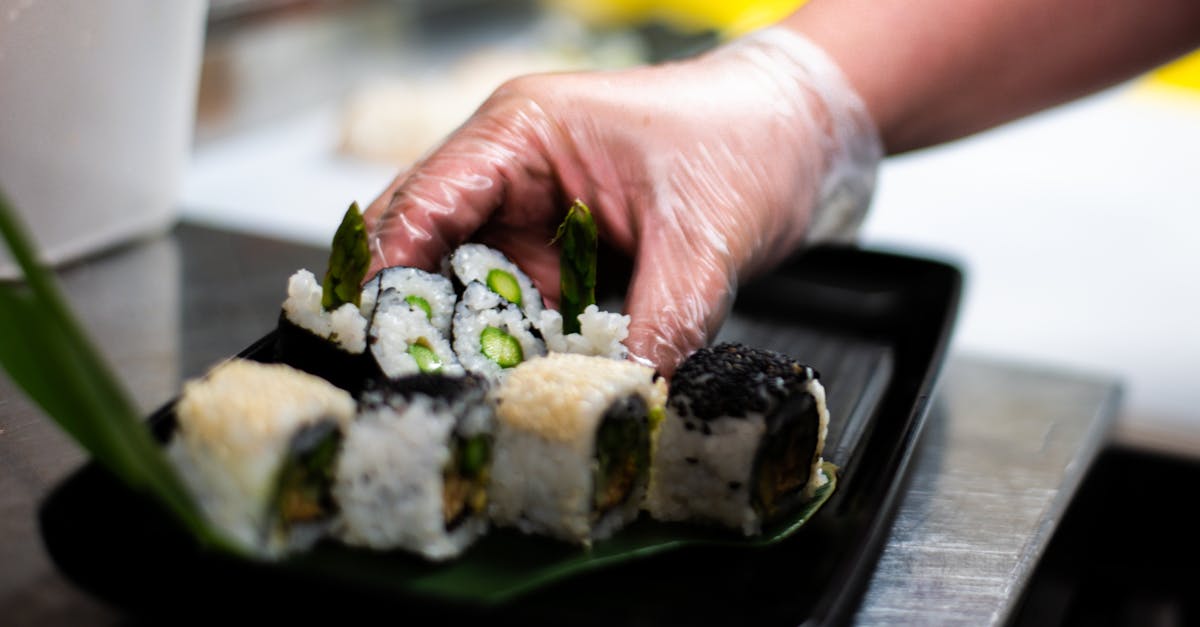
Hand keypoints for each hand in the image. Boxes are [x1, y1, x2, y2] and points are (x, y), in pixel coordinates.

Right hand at [363, 27, 880, 376]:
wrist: (798, 135)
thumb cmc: (746, 139)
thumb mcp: (704, 234)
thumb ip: (663, 320)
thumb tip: (627, 401)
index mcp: (523, 132)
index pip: (428, 198)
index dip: (390, 266)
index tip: (374, 334)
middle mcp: (511, 170)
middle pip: (426, 244)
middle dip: (414, 312)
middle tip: (406, 378)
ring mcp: (534, 214)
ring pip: (468, 284)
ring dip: (465, 336)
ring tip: (454, 391)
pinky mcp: (561, 252)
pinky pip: (517, 306)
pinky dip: (513, 343)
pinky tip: (512, 381)